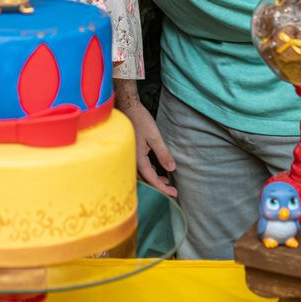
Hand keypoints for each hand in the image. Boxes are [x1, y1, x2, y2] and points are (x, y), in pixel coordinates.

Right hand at [114, 79, 176, 196]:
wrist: (126, 107)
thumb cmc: (140, 120)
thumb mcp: (154, 137)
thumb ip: (163, 153)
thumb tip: (171, 168)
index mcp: (137, 159)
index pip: (151, 179)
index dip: (163, 189)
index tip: (174, 194)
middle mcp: (131, 160)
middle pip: (145, 180)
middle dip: (159, 187)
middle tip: (172, 191)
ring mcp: (129, 156)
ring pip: (141, 175)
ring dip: (153, 179)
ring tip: (165, 181)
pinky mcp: (130, 151)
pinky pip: (138, 167)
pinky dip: (148, 172)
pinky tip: (154, 169)